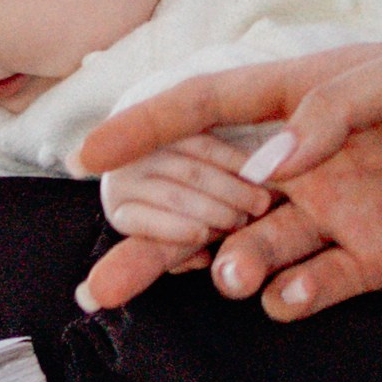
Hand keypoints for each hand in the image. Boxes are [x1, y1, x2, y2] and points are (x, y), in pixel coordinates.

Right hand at [76, 44, 381, 315]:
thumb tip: (268, 164)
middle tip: (105, 279)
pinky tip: (291, 295)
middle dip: (150, 239)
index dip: (142, 128)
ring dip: (229, 267)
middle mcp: (305, 160)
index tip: (86, 156)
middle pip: (206, 199)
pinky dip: (294, 296)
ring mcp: (337, 213)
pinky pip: (315, 285)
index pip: (204, 108)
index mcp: (301, 98)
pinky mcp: (378, 260)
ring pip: (249, 250)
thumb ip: (335, 109)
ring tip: (232, 277)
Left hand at [98, 135, 272, 263]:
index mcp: (122, 212)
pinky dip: (233, 160)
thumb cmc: (185, 216)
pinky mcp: (166, 123)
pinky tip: (255, 172)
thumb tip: (202, 258)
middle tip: (247, 222)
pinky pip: (204, 144)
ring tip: (260, 203)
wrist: (165, 161)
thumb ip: (187, 254)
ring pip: (192, 172)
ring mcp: (142, 149)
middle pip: (173, 196)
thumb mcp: (180, 241)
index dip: (173, 228)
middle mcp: (122, 179)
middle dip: (215, 212)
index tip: (205, 234)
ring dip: (230, 189)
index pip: (139, 219)